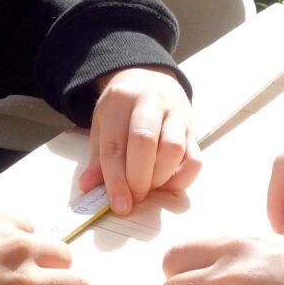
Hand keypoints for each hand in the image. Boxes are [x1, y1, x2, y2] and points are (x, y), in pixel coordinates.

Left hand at [78, 67, 203, 215]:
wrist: (149, 79)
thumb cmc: (122, 109)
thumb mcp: (103, 124)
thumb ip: (98, 157)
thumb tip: (89, 186)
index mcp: (121, 100)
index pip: (116, 145)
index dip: (116, 180)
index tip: (119, 205)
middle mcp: (151, 102)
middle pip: (144, 142)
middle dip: (138, 179)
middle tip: (134, 197)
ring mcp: (176, 114)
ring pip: (173, 148)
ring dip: (160, 177)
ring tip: (149, 187)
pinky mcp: (193, 129)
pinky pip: (195, 158)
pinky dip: (182, 178)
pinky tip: (167, 183)